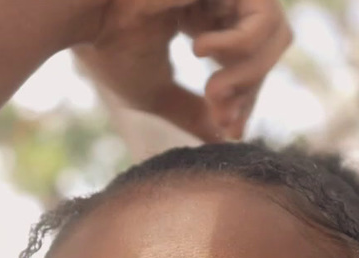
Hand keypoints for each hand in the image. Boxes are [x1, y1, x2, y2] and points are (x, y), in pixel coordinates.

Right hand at [74, 0, 291, 142]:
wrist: (83, 16)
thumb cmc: (107, 48)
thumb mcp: (156, 90)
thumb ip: (192, 111)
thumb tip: (222, 140)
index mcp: (202, 17)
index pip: (248, 60)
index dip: (246, 96)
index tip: (227, 129)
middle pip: (270, 47)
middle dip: (251, 88)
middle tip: (218, 111)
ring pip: (275, 31)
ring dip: (248, 73)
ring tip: (211, 87)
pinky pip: (264, 16)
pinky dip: (243, 46)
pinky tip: (200, 50)